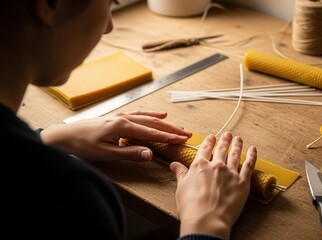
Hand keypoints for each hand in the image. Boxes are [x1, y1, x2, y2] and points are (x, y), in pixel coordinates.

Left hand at [39, 111, 191, 161]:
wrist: (63, 136)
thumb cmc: (82, 145)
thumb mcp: (106, 153)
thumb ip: (130, 153)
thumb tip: (151, 154)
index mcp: (122, 126)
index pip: (151, 133)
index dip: (168, 137)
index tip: (182, 140)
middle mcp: (124, 118)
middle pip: (153, 123)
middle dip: (171, 129)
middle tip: (187, 134)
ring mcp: (121, 116)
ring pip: (148, 118)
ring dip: (164, 123)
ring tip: (178, 127)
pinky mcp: (117, 117)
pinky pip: (138, 113)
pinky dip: (151, 114)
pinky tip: (159, 115)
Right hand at [170, 131, 256, 238]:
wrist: (206, 220)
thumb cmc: (191, 207)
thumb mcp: (181, 188)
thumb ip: (180, 174)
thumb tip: (174, 165)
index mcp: (200, 165)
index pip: (205, 149)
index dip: (209, 141)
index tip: (212, 137)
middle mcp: (216, 165)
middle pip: (222, 149)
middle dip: (225, 140)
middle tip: (228, 134)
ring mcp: (231, 173)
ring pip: (235, 154)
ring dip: (237, 145)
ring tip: (238, 139)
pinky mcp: (242, 182)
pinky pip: (249, 165)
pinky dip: (252, 156)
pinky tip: (253, 149)